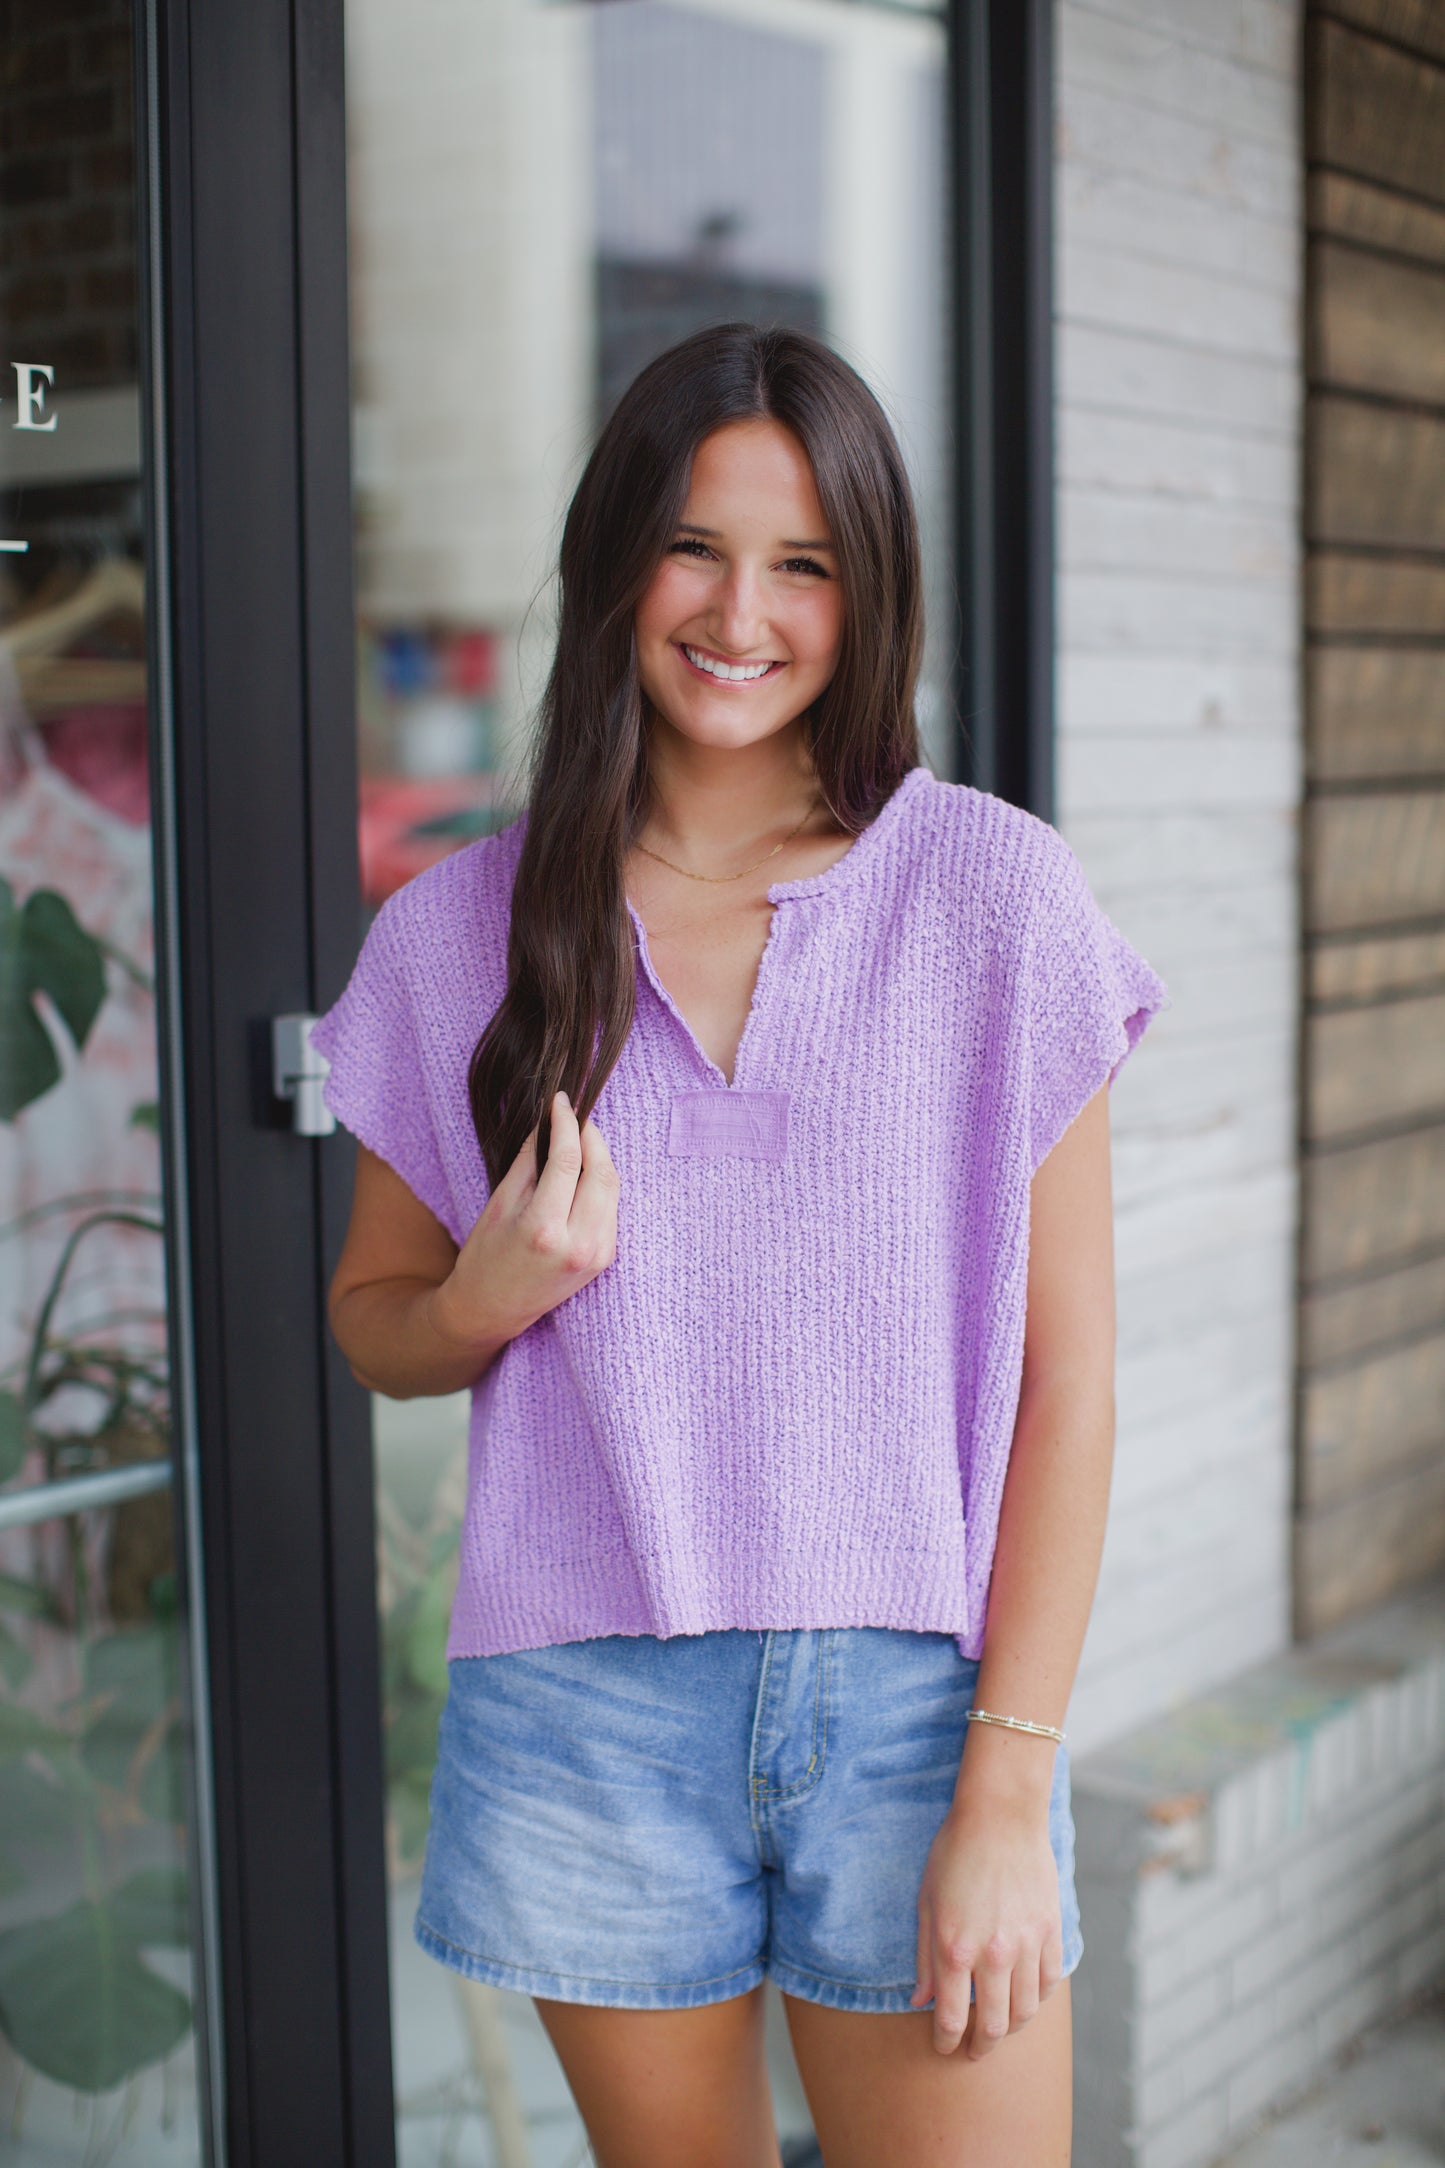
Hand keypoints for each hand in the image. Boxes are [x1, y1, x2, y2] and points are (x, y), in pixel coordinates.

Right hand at [428, 1091, 618, 1353]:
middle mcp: (578, 1244)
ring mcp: (597, 1255)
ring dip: (600, 1157)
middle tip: (575, 1116)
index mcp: (544, 1229)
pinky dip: (601, 1183)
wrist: (492, 1310)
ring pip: (613, 1188)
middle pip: (602, 1171)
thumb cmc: (485, 1256)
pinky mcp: (605, 1259)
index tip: (561, 1100)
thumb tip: (548, 1123)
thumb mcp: (500, 1204)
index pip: (567, 1160)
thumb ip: (529, 1161)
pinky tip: (584, 1171)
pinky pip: (612, 1208)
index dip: (566, 1123)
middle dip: (592, 1136)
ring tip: (579, 1138)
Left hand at [911, 1793, 1063, 2057]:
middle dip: (981, 2047)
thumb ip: (924, 1956)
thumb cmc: (954, 1852)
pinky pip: (1050, 1982)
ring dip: (1011, 2027)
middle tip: (974, 2051)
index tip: (944, 2048)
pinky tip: (1026, 1996)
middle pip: (993, 2026)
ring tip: (1000, 2027)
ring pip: (1025, 2011)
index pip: (950, 2018)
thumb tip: (920, 2000)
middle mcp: (993, 1955)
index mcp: (955, 1948)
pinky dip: (1038, 1998)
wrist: (1000, 1816)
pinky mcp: (1050, 1931)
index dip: (945, 2042)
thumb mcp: (926, 1901)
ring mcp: (1027, 1945)